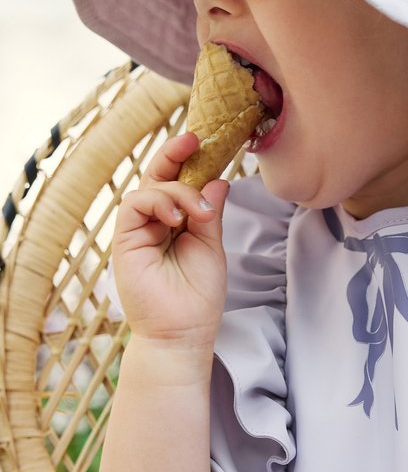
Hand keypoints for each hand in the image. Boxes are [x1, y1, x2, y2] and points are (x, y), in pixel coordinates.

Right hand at [112, 132, 229, 347]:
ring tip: (197, 216)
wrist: (183, 332)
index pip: (178, 184)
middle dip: (173, 154)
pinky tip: (177, 219)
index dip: (187, 162)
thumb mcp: (211, 246)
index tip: (204, 143)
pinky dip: (158, 202)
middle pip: (157, 177)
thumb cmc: (198, 296)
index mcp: (176, 224)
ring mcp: (138, 231)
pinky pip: (134, 204)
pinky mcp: (125, 240)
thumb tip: (218, 179)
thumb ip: (209, 213)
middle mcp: (155, 223)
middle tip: (193, 139)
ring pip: (149, 188)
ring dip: (177, 193)